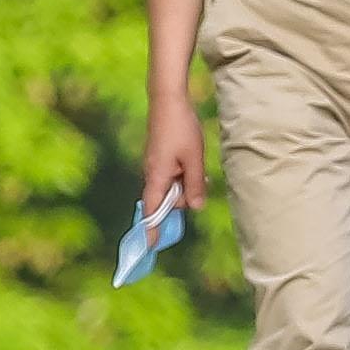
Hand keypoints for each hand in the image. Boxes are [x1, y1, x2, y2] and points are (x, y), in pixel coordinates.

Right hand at [136, 93, 202, 229]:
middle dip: (183, 198)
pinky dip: (184, 175)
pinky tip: (194, 163)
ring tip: (197, 165)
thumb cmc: (181, 129)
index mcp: (156, 177)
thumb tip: (195, 208)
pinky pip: (172, 176)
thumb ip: (195, 185)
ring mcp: (155, 166)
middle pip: (167, 200)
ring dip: (186, 184)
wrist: (167, 102)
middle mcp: (152, 174)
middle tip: (199, 179)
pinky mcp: (160, 159)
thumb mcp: (194, 159)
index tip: (150, 247)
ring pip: (172, 187)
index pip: (153, 210)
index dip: (151, 229)